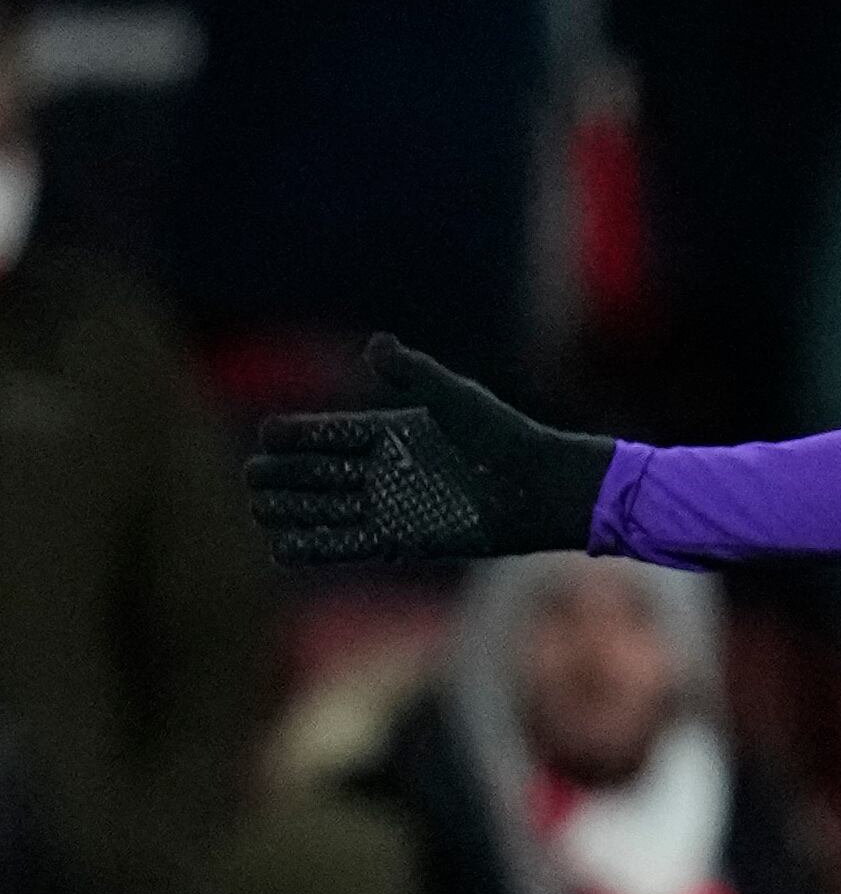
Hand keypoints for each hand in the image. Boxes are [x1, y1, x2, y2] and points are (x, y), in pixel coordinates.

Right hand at [245, 336, 614, 564]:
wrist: (536, 487)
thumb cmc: (500, 436)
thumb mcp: (455, 398)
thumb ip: (413, 372)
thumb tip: (373, 344)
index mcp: (393, 433)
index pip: (332, 433)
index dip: (299, 435)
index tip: (267, 433)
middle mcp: (386, 471)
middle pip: (321, 473)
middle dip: (286, 475)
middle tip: (251, 477)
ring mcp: (392, 507)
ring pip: (328, 510)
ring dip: (295, 511)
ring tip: (259, 509)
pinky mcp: (404, 540)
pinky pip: (350, 545)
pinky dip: (318, 547)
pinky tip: (282, 549)